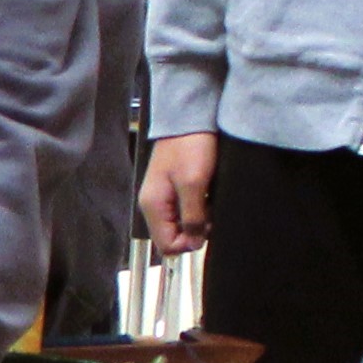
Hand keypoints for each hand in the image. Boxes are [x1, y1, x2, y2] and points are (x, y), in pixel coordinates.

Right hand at [143, 131, 216, 256]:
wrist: (190, 117)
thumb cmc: (189, 145)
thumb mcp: (193, 184)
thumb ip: (192, 217)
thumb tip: (194, 242)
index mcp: (152, 206)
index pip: (166, 246)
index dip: (188, 243)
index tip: (205, 228)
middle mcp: (154, 204)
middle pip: (173, 236)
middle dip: (195, 231)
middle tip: (210, 213)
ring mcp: (163, 197)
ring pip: (182, 225)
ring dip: (199, 220)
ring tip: (209, 200)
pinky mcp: (174, 189)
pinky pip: (186, 211)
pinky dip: (199, 208)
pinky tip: (207, 194)